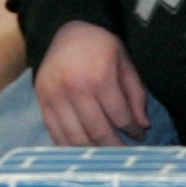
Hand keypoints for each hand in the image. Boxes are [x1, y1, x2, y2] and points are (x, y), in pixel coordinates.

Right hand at [36, 19, 151, 145]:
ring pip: (75, 138)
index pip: (120, 116)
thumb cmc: (101, 47)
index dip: (133, 130)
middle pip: (98, 132)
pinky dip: (70, 146)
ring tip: (106, 155)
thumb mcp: (125, 63)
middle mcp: (75, 89)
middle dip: (115, 147)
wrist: (66, 31)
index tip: (140, 136)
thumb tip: (143, 125)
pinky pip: (55, 134)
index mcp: (100, 78)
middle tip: (125, 154)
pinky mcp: (42, 103)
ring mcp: (55, 98)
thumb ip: (136, 94)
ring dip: (93, 152)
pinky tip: (84, 150)